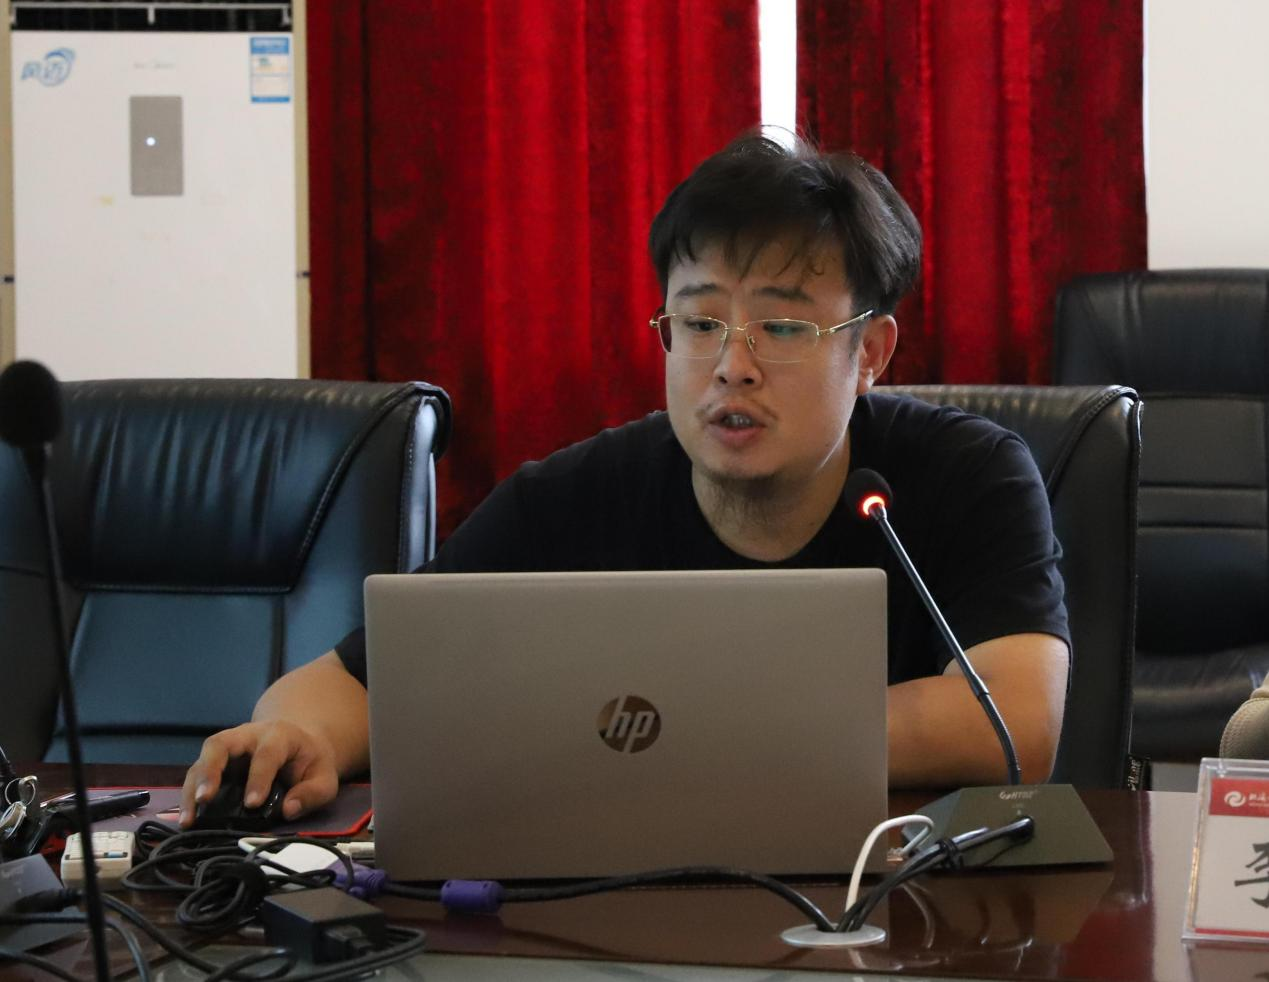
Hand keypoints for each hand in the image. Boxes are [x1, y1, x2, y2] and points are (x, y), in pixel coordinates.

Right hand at [179, 721, 339, 827]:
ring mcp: (229, 747)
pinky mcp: (217, 762)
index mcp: (279, 735)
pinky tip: (187, 818)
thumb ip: (312, 793)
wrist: (299, 742)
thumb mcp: (324, 777)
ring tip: (189, 817)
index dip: (259, 777)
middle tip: (204, 799)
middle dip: (210, 770)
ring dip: (192, 787)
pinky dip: (188, 795)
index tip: (253, 803)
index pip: (266, 753)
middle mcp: (248, 735)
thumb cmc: (310, 761)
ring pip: (203, 759)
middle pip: (221, 744)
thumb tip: (288, 810)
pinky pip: (197, 773)